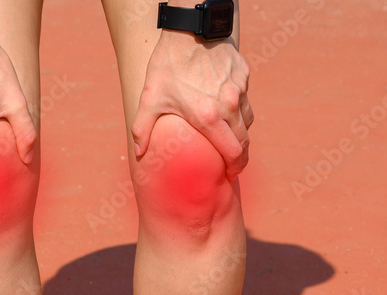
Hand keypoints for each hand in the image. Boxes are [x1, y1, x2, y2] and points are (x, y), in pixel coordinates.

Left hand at [131, 31, 254, 179]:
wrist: (189, 28)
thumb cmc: (168, 64)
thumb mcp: (150, 97)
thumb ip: (142, 128)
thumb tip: (138, 152)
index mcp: (208, 116)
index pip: (233, 152)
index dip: (234, 168)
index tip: (230, 175)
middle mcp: (228, 105)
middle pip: (244, 142)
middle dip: (240, 158)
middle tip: (233, 166)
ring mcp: (239, 89)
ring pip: (247, 121)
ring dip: (241, 134)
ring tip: (230, 140)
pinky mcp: (243, 74)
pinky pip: (246, 99)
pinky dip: (240, 109)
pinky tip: (228, 110)